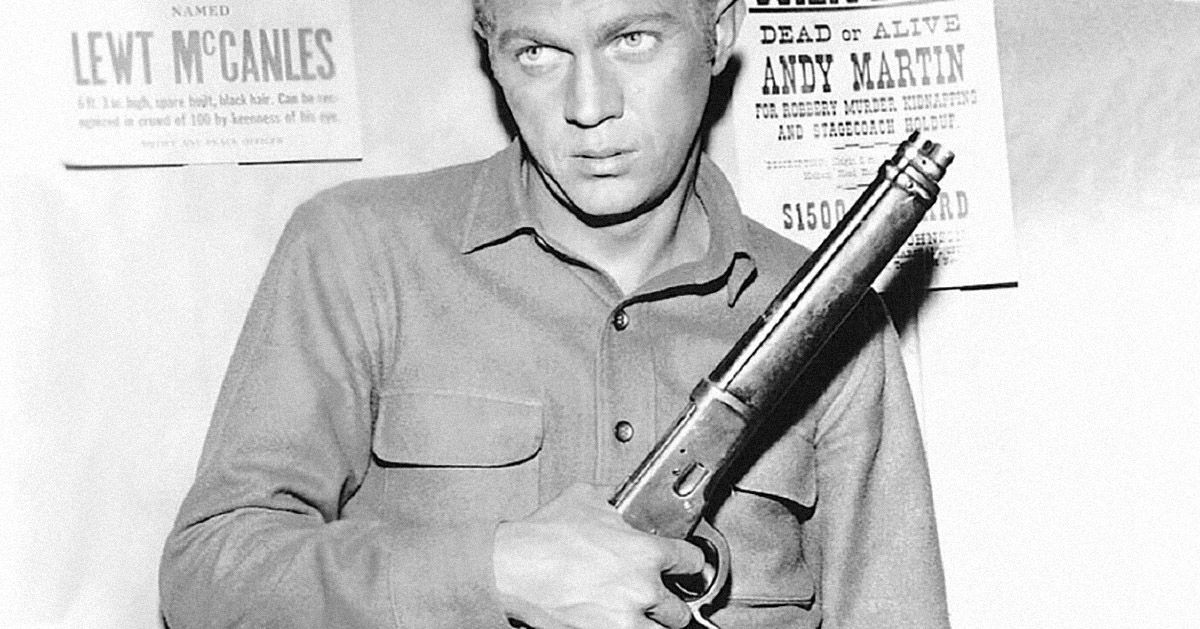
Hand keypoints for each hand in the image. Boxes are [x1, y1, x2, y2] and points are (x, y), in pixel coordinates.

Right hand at [493, 483, 705, 628]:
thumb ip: (615, 497)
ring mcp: (626, 620)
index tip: (684, 567)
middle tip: (656, 597)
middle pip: (681, 609)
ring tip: (638, 615)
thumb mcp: (585, 498)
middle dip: (668, 603)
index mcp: (647, 552)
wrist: (512, 568)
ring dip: (652, 624)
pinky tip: (614, 621)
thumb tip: (622, 496)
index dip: (688, 563)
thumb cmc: (543, 536)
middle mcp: (643, 589)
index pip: (693, 562)